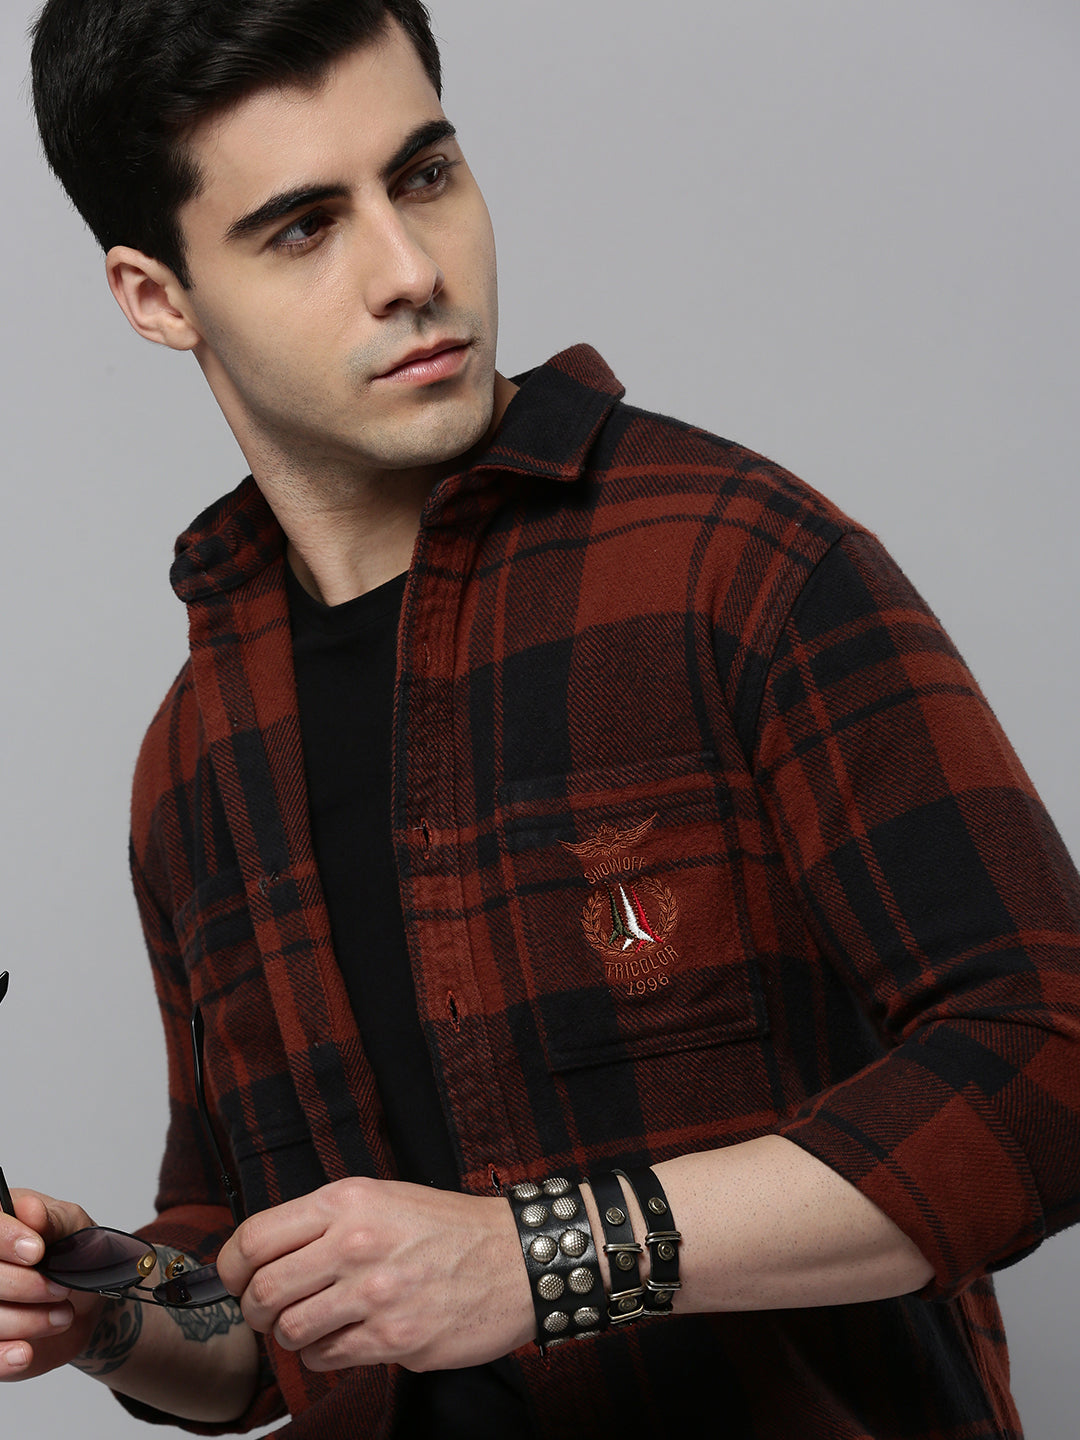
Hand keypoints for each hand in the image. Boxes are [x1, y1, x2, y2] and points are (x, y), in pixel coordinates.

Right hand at [0, 1189, 106, 1379]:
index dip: (6, 1240)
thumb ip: (52, 1219)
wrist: (87, 1298)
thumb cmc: (75, 1253)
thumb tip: (31, 1210)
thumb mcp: (74, 1226)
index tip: (37, 1252)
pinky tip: (25, 1352)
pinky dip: (4, 1358)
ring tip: (62, 1315)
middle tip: (61, 1288)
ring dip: (27, 1321)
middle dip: (24, 1286)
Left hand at [216, 1177, 534, 1372]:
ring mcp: (375, 1293)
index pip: (255, 1237)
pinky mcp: (395, 1338)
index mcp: (348, 1201)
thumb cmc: (448, 1227)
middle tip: (269, 1311)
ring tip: (313, 1324)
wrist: (515, 1257)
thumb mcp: (384, 1197)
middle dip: (255, 1309)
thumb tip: (265, 1255)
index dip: (230, 1266)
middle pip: (263, 1290)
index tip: (234, 1279)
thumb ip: (326, 1221)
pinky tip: (347, 1337)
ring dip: (291, 1335)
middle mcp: (356, 1243)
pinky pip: (327, 1358)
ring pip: (290, 1330)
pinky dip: (326, 1354)